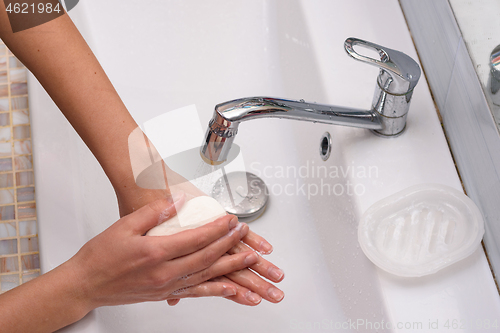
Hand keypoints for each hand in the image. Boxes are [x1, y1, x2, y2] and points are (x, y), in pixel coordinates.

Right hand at [68, 199, 257, 308]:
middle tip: (244, 233)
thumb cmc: (101, 256)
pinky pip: (196, 292)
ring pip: (207, 277)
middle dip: (230, 245)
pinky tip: (230, 289)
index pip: (196, 239)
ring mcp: (166, 286)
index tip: (231, 220)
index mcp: (156, 253)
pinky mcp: (165, 294)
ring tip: (250, 261)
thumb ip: (153, 212)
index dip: (218, 229)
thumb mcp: (125, 225)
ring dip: (231, 268)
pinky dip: (215, 290)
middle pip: (207, 258)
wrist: (86, 285)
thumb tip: (178, 200)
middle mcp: (165, 273)